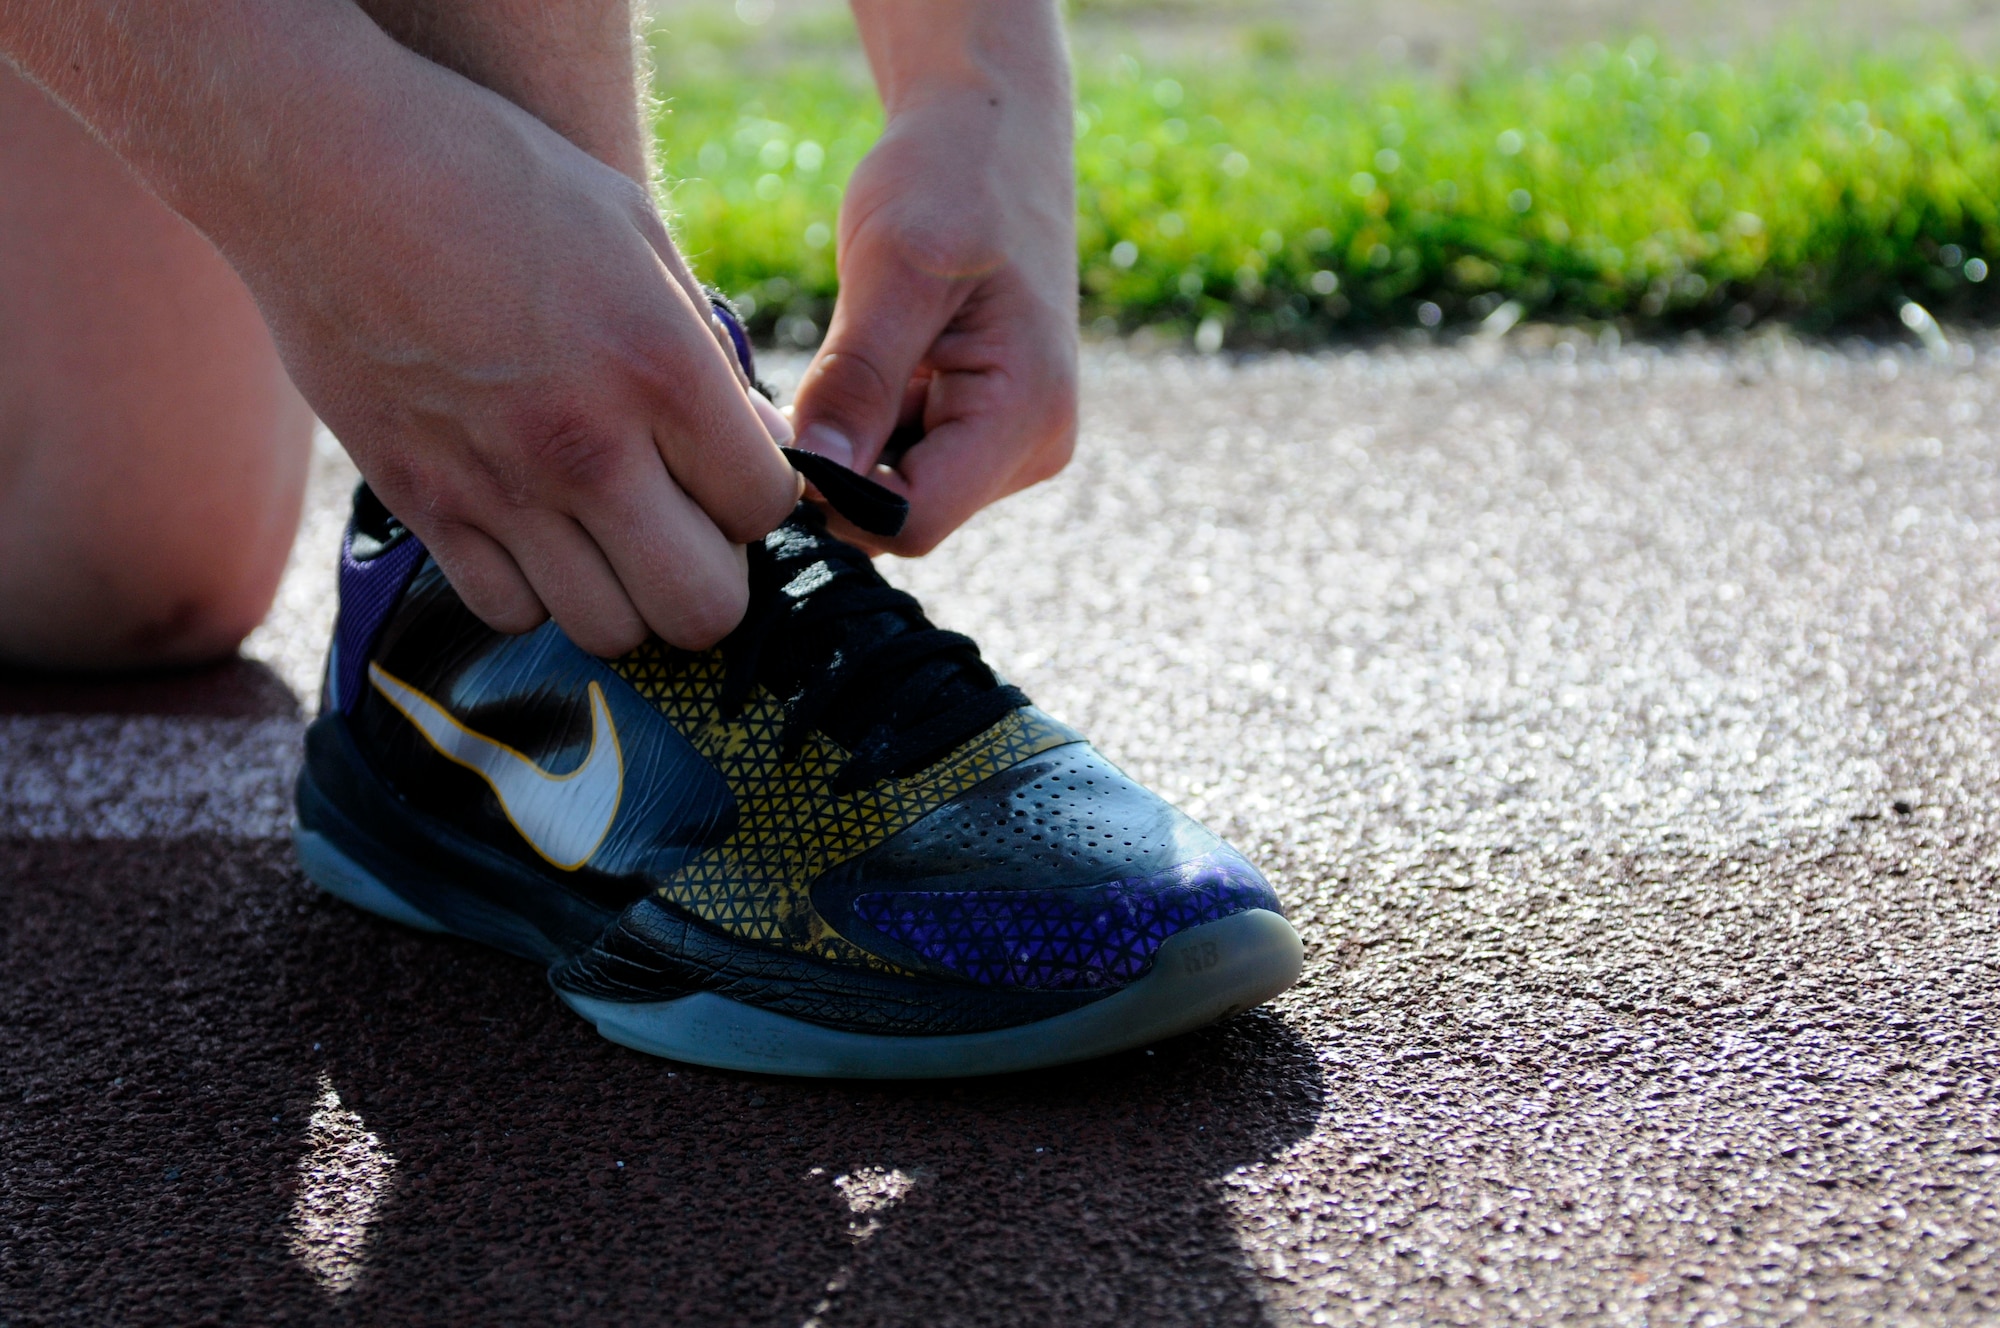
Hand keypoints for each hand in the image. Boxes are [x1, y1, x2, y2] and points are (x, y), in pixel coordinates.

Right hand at [235, 46, 801, 654]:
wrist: (323, 167)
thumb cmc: (496, 179)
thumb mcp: (638, 237)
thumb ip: (707, 355)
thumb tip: (758, 445)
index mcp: (658, 366)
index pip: (763, 508)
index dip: (760, 500)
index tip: (732, 471)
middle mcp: (585, 444)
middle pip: (702, 609)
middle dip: (713, 580)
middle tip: (689, 532)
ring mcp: (497, 486)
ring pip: (608, 630)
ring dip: (627, 595)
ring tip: (612, 535)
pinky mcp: (421, 503)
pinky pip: (508, 612)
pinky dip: (535, 592)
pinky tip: (536, 534)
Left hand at [788, 59, 1077, 554]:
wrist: (991, 128)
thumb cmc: (952, 178)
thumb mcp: (893, 269)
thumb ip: (857, 381)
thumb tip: (812, 484)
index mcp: (1027, 417)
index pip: (912, 522)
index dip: (833, 497)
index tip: (778, 433)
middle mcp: (1031, 448)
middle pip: (902, 515)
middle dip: (840, 467)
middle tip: (796, 384)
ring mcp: (1009, 442)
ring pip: (893, 492)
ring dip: (847, 443)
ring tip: (840, 357)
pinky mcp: (980, 426)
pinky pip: (901, 459)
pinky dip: (860, 426)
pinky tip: (855, 365)